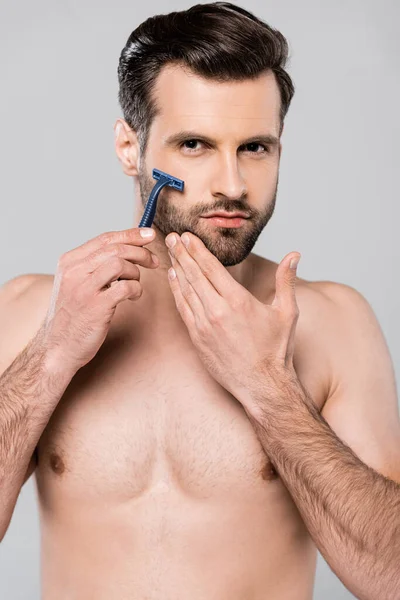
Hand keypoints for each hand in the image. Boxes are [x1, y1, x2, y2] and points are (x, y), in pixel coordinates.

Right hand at [39, 227, 158, 373]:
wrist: (58, 348)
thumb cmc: (73, 316)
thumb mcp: (76, 284)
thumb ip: (94, 266)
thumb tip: (126, 248)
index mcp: (69, 262)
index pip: (105, 239)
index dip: (131, 234)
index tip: (149, 235)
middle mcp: (74, 272)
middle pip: (115, 248)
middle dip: (140, 252)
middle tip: (153, 261)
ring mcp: (84, 289)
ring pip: (119, 263)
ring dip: (136, 272)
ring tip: (135, 284)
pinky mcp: (96, 306)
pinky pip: (125, 287)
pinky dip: (136, 289)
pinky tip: (133, 296)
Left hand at [165, 231, 300, 416]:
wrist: (262, 386)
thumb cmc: (276, 351)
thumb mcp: (287, 313)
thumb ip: (286, 281)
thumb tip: (294, 255)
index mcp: (238, 301)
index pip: (211, 268)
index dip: (197, 250)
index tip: (187, 236)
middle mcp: (217, 311)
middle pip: (194, 275)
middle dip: (181, 253)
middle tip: (171, 237)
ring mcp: (204, 326)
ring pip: (185, 290)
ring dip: (177, 269)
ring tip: (170, 252)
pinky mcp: (197, 339)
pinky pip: (183, 309)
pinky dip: (176, 292)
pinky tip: (173, 279)